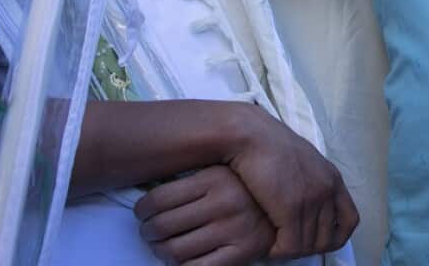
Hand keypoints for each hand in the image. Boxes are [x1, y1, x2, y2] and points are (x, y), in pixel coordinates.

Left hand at [135, 166, 275, 265]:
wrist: (285, 203)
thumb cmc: (245, 187)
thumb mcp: (220, 171)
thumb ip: (192, 178)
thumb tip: (150, 193)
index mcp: (214, 178)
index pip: (159, 199)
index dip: (142, 210)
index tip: (142, 213)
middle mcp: (224, 202)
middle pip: (163, 226)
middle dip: (148, 233)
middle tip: (150, 232)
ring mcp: (233, 229)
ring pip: (175, 250)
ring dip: (161, 251)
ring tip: (162, 247)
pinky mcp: (242, 252)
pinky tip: (181, 260)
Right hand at [224, 103, 358, 258]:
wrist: (250, 136)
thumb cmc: (267, 147)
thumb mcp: (302, 162)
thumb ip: (312, 183)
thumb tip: (308, 208)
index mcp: (332, 178)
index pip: (350, 221)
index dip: (336, 237)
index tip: (316, 241)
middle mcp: (327, 190)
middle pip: (327, 239)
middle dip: (307, 248)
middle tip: (287, 246)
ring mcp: (311, 199)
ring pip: (307, 246)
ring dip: (290, 251)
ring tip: (275, 246)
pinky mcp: (291, 208)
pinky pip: (290, 246)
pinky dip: (278, 252)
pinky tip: (267, 247)